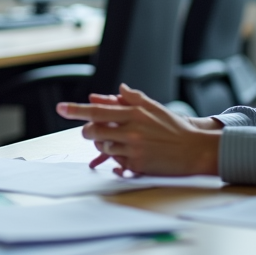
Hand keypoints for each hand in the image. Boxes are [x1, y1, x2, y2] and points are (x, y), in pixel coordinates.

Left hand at [56, 84, 220, 176]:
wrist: (194, 150)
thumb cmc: (174, 127)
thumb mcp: (154, 107)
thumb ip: (134, 97)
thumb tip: (118, 89)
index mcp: (134, 113)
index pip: (97, 110)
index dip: (76, 110)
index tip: (60, 108)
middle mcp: (131, 130)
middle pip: (94, 131)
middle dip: (87, 131)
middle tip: (90, 131)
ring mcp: (133, 149)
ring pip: (103, 147)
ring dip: (102, 144)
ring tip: (113, 141)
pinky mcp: (137, 165)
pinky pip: (115, 162)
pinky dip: (115, 158)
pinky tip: (125, 154)